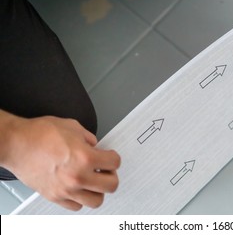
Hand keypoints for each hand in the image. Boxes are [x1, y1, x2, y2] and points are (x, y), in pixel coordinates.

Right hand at [3, 115, 120, 210]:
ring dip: (98, 190)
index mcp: (85, 158)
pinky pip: (76, 206)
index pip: (115, 163)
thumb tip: (95, 145)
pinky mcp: (55, 197)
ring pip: (96, 201)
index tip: (110, 156)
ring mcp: (66, 190)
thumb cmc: (39, 134)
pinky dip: (81, 198)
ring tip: (93, 181)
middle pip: (111, 186)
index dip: (113, 157)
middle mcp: (78, 177)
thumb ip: (89, 138)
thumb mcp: (72, 126)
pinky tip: (78, 187)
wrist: (16, 144)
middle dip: (111, 176)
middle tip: (106, 170)